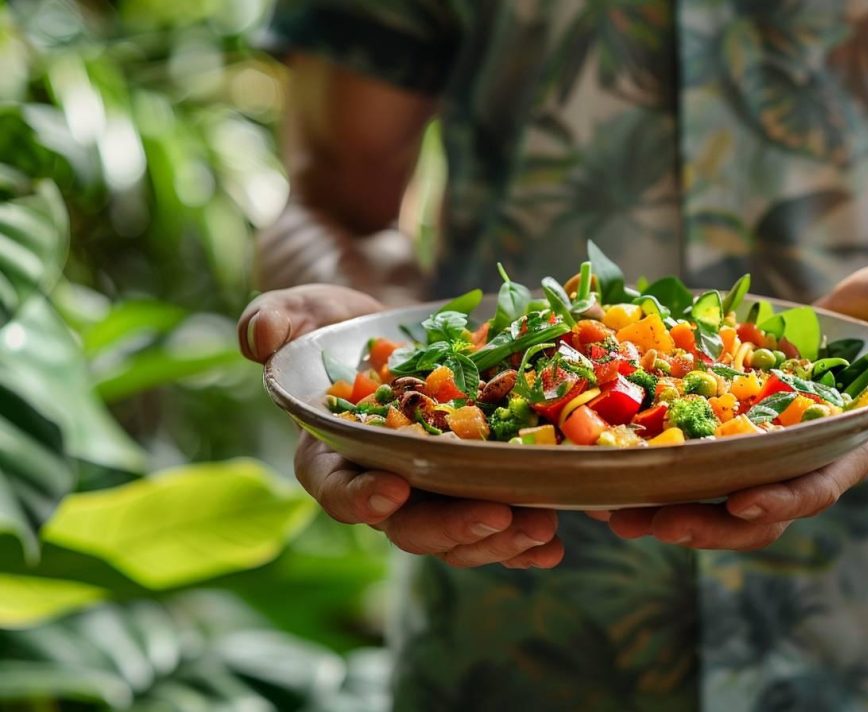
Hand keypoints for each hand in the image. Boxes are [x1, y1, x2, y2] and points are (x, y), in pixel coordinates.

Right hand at [238, 284, 563, 568]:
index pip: (336, 489)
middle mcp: (381, 484)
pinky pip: (497, 520)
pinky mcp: (473, 483)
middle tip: (496, 516)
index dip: (361, 497)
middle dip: (452, 529)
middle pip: (410, 526)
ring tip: (539, 528)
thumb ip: (277, 320)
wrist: (392, 326)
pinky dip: (524, 538)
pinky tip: (554, 541)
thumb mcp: (305, 310)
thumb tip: (256, 339)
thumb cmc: (339, 323)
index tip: (394, 489)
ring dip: (499, 538)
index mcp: (331, 456)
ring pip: (460, 533)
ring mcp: (431, 489)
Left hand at [599, 263, 867, 549]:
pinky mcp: (729, 433)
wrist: (865, 317)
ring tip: (614, 514)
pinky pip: (690, 461)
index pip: (819, 484)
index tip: (743, 503)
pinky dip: (652, 471)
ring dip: (665, 510)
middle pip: (755, 510)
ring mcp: (763, 452)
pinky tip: (606, 473)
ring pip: (714, 499)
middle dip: (706, 523)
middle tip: (653, 523)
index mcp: (850, 444)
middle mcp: (804, 459)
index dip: (784, 498)